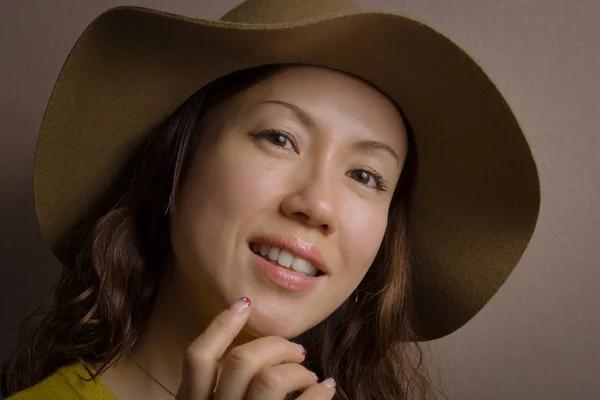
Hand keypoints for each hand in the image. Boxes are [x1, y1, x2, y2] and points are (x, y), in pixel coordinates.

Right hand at [175, 297, 336, 399]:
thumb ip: (221, 393)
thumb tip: (258, 355)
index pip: (197, 357)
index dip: (221, 325)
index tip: (244, 303)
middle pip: (240, 360)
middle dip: (275, 345)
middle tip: (296, 350)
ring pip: (270, 379)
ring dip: (297, 368)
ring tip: (309, 375)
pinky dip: (319, 390)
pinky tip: (327, 388)